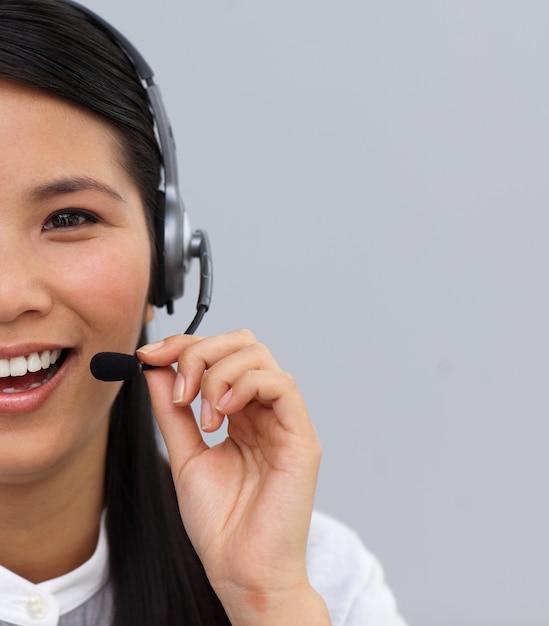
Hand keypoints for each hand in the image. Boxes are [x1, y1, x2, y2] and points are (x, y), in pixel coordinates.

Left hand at [137, 330, 330, 624]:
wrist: (241, 569)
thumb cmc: (220, 523)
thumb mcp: (185, 456)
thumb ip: (173, 412)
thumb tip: (155, 369)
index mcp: (242, 414)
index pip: (222, 355)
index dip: (185, 345)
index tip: (149, 355)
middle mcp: (265, 410)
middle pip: (243, 344)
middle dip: (201, 352)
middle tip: (180, 387)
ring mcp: (285, 421)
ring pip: (260, 358)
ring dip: (219, 374)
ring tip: (205, 417)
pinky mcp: (301, 436)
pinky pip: (281, 385)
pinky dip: (245, 385)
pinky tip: (222, 414)